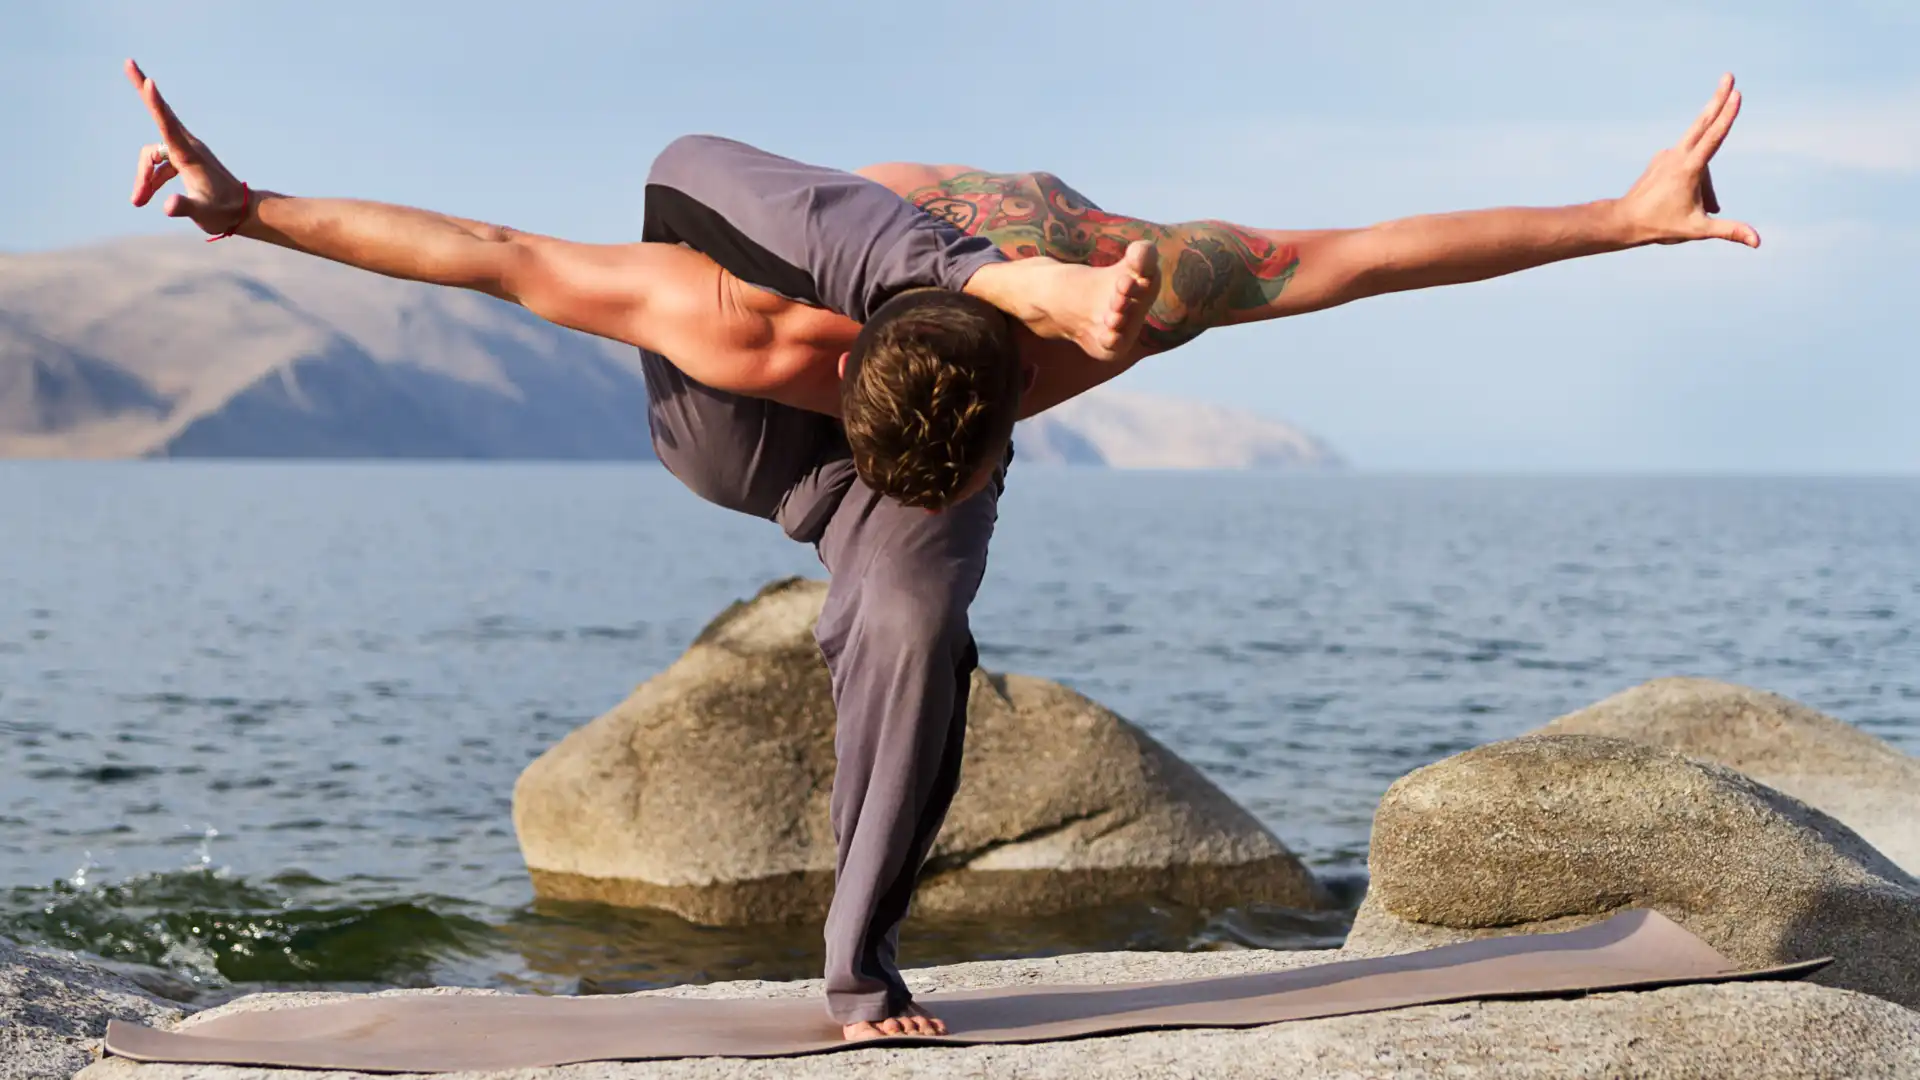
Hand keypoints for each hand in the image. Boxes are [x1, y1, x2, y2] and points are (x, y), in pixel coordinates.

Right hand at [124, 58, 250, 235]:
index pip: (168, 124)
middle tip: (128, 61)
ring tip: (138, 202)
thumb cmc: (224, 212)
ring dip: (143, 176)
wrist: (243, 213)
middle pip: (159, 116)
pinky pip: (159, 164)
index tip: (149, 81)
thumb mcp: (203, 213)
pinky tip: (144, 198)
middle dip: (143, 91)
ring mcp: (186, 152)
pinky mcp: (184, 161)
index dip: (156, 104)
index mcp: (189, 154)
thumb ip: (184, 207)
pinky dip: (150, 180)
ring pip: (153, 154)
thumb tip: (168, 206)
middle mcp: (187, 147)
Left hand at [1616, 74, 1759, 248]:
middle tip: (1729, 75)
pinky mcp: (1662, 159)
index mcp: (1688, 168)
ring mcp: (1668, 156)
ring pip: (1699, 153)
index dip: (1727, 114)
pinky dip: (1698, 179)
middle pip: (1703, 123)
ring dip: (1710, 177)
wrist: (1624, 222)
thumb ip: (1728, 231)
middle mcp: (1677, 155)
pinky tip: (1688, 200)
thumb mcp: (1697, 230)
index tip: (1736, 94)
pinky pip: (1689, 163)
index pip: (1714, 136)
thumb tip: (1757, 241)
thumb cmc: (1659, 226)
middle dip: (1718, 99)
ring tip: (1710, 207)